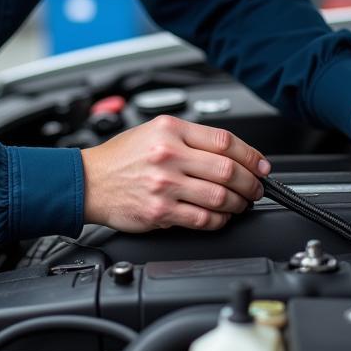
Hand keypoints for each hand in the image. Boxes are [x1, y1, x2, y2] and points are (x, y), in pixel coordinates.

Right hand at [80, 115, 269, 231]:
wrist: (89, 181)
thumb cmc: (121, 158)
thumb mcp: (153, 131)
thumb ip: (189, 138)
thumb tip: (230, 153)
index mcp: (170, 129)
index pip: (223, 141)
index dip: (251, 155)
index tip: (260, 164)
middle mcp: (168, 154)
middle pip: (227, 169)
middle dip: (251, 182)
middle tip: (256, 188)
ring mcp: (165, 184)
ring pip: (220, 197)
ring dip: (238, 203)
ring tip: (240, 203)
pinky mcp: (160, 211)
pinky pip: (203, 220)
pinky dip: (220, 220)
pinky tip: (220, 217)